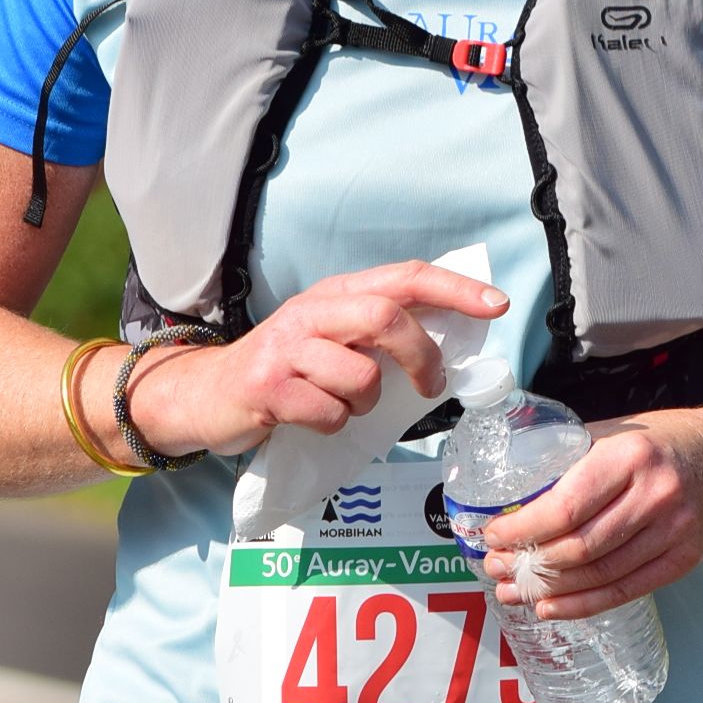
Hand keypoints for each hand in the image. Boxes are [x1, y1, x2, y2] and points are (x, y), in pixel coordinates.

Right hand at [126, 261, 507, 459]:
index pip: (405, 277)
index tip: (497, 305)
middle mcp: (311, 312)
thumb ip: (378, 333)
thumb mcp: (331, 338)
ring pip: (360, 376)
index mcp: (335, 294)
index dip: (455, 289)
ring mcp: (286, 349)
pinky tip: (314, 420)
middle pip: (386, 318)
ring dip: (367, 402)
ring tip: (345, 406)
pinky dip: (334, 425)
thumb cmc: (285, 371)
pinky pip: (328, 412)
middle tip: (432, 386)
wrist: (206, 395)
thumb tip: (450, 344)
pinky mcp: (267, 388)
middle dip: (422, 355)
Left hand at [479, 414, 702, 620]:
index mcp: (630, 457)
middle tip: (497, 567)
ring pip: (599, 575)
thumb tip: (510, 495)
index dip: (523, 529)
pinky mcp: (683, 561)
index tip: (493, 535)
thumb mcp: (616, 434)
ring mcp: (675, 532)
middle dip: (529, 564)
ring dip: (549, 590)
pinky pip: (624, 591)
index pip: (566, 506)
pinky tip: (551, 607)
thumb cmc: (659, 443)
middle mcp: (656, 495)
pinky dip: (582, 605)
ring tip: (514, 591)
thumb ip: (570, 459)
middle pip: (579, 547)